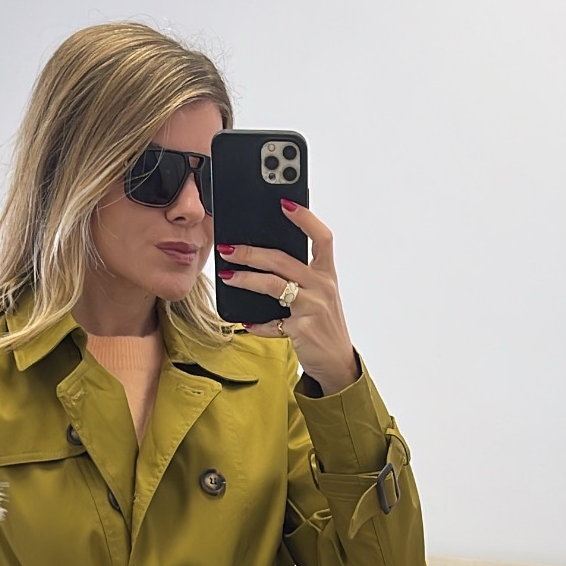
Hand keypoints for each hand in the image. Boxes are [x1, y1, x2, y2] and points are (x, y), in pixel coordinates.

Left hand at [215, 203, 358, 395]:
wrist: (337, 363)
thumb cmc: (323, 324)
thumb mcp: (319, 296)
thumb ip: (300, 277)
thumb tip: (264, 259)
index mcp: (327, 274)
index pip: (322, 238)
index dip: (305, 218)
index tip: (285, 203)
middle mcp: (322, 287)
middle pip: (283, 260)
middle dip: (251, 252)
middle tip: (228, 248)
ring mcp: (312, 308)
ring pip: (273, 285)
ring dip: (246, 279)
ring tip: (228, 275)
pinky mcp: (302, 330)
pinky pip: (271, 322)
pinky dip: (256, 323)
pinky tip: (246, 321)